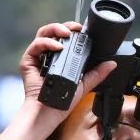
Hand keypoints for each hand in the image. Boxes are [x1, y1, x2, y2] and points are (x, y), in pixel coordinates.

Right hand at [0, 22, 115, 139]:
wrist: (49, 113)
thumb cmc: (62, 102)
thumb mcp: (83, 85)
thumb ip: (97, 73)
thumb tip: (111, 64)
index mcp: (59, 59)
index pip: (65, 38)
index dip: (73, 31)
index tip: (83, 30)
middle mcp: (48, 55)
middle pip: (53, 32)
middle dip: (65, 26)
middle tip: (76, 28)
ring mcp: (38, 57)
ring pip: (43, 33)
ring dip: (55, 29)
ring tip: (67, 33)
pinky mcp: (28, 62)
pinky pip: (35, 46)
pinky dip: (47, 43)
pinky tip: (57, 47)